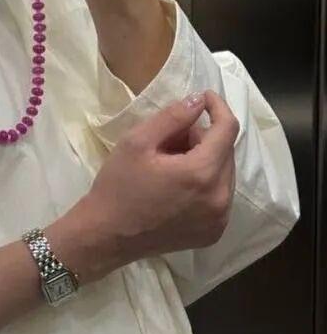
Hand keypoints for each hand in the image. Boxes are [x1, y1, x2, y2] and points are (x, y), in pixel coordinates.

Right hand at [48, 90, 238, 283]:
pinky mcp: (213, 233)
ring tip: (171, 163)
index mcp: (201, 173)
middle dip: (203, 137)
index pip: (227, 129)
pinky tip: (177, 185)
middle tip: (170, 138)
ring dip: (204, 160)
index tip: (204, 97)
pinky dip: (204, 183)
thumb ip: (172, 116)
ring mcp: (219, 219)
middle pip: (226, 151)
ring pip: (224, 174)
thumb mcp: (137, 141)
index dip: (218, 107)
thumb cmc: (117, 186)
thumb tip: (200, 100)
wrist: (105, 236)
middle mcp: (219, 198)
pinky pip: (219, 196)